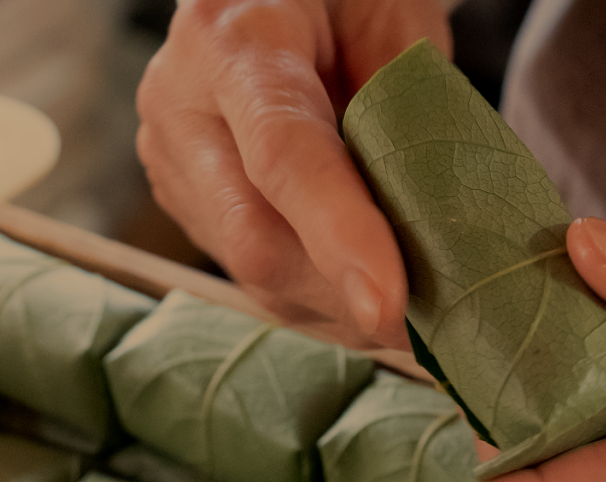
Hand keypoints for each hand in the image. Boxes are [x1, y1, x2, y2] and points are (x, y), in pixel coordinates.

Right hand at [135, 0, 450, 348]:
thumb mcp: (392, 14)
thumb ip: (407, 104)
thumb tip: (431, 222)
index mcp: (230, 40)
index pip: (283, 155)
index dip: (338, 235)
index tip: (390, 303)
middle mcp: (181, 104)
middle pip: (255, 236)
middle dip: (347, 291)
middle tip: (433, 325)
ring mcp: (172, 159)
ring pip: (252, 269)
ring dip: (339, 302)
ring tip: (411, 309)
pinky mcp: (184, 199)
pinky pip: (251, 270)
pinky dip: (318, 292)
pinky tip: (365, 285)